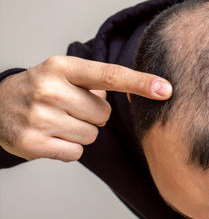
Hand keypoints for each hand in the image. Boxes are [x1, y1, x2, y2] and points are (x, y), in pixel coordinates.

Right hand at [0, 55, 171, 161]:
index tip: (166, 89)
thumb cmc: (43, 88)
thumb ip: (101, 80)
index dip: (141, 82)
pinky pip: (76, 152)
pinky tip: (52, 135)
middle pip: (104, 114)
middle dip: (94, 115)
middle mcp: (50, 88)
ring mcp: (39, 116)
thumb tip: (140, 92)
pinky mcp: (32, 143)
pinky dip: (69, 148)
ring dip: (82, 131)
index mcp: (63, 66)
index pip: (110, 75)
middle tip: (70, 107)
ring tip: (59, 120)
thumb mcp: (66, 73)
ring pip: (92, 135)